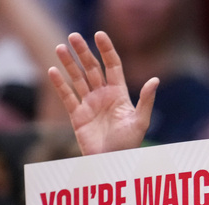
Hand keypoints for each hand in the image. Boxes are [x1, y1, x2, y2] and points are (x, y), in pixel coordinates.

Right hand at [48, 31, 157, 155]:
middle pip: (92, 68)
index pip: (112, 65)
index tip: (99, 34)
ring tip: (60, 48)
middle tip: (73, 36)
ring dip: (69, 63)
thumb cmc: (128, 146)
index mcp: (119, 94)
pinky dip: (59, 84)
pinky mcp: (77, 116)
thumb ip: (146, 101)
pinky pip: (67, 97)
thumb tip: (155, 80)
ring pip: (77, 79)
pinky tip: (53, 71)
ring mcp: (89, 105)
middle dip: (83, 52)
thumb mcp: (140, 122)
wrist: (111, 165)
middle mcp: (103, 96)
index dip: (106, 49)